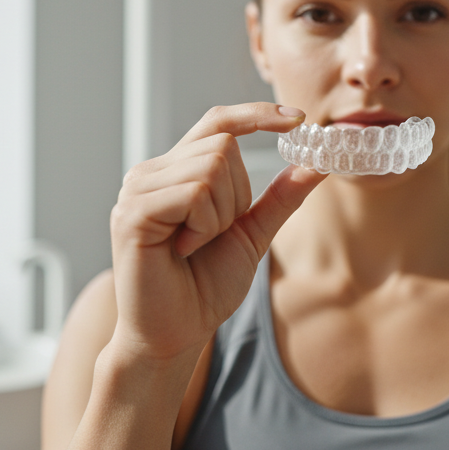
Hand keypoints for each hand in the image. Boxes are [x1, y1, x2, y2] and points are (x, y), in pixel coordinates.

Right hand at [108, 103, 325, 361]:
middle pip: (223, 146)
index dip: (256, 115)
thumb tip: (316, 163)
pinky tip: (184, 249)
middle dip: (237, 195)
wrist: (175, 334)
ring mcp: (137, 189)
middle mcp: (151, 172)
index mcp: (176, 172)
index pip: (218, 123)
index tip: (299, 119)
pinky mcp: (132, 212)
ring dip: (220, 214)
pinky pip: (193, 193)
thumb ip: (278, 198)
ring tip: (195, 244)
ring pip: (211, 167)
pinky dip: (203, 225)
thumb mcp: (252, 236)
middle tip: (212, 235)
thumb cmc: (204, 288)